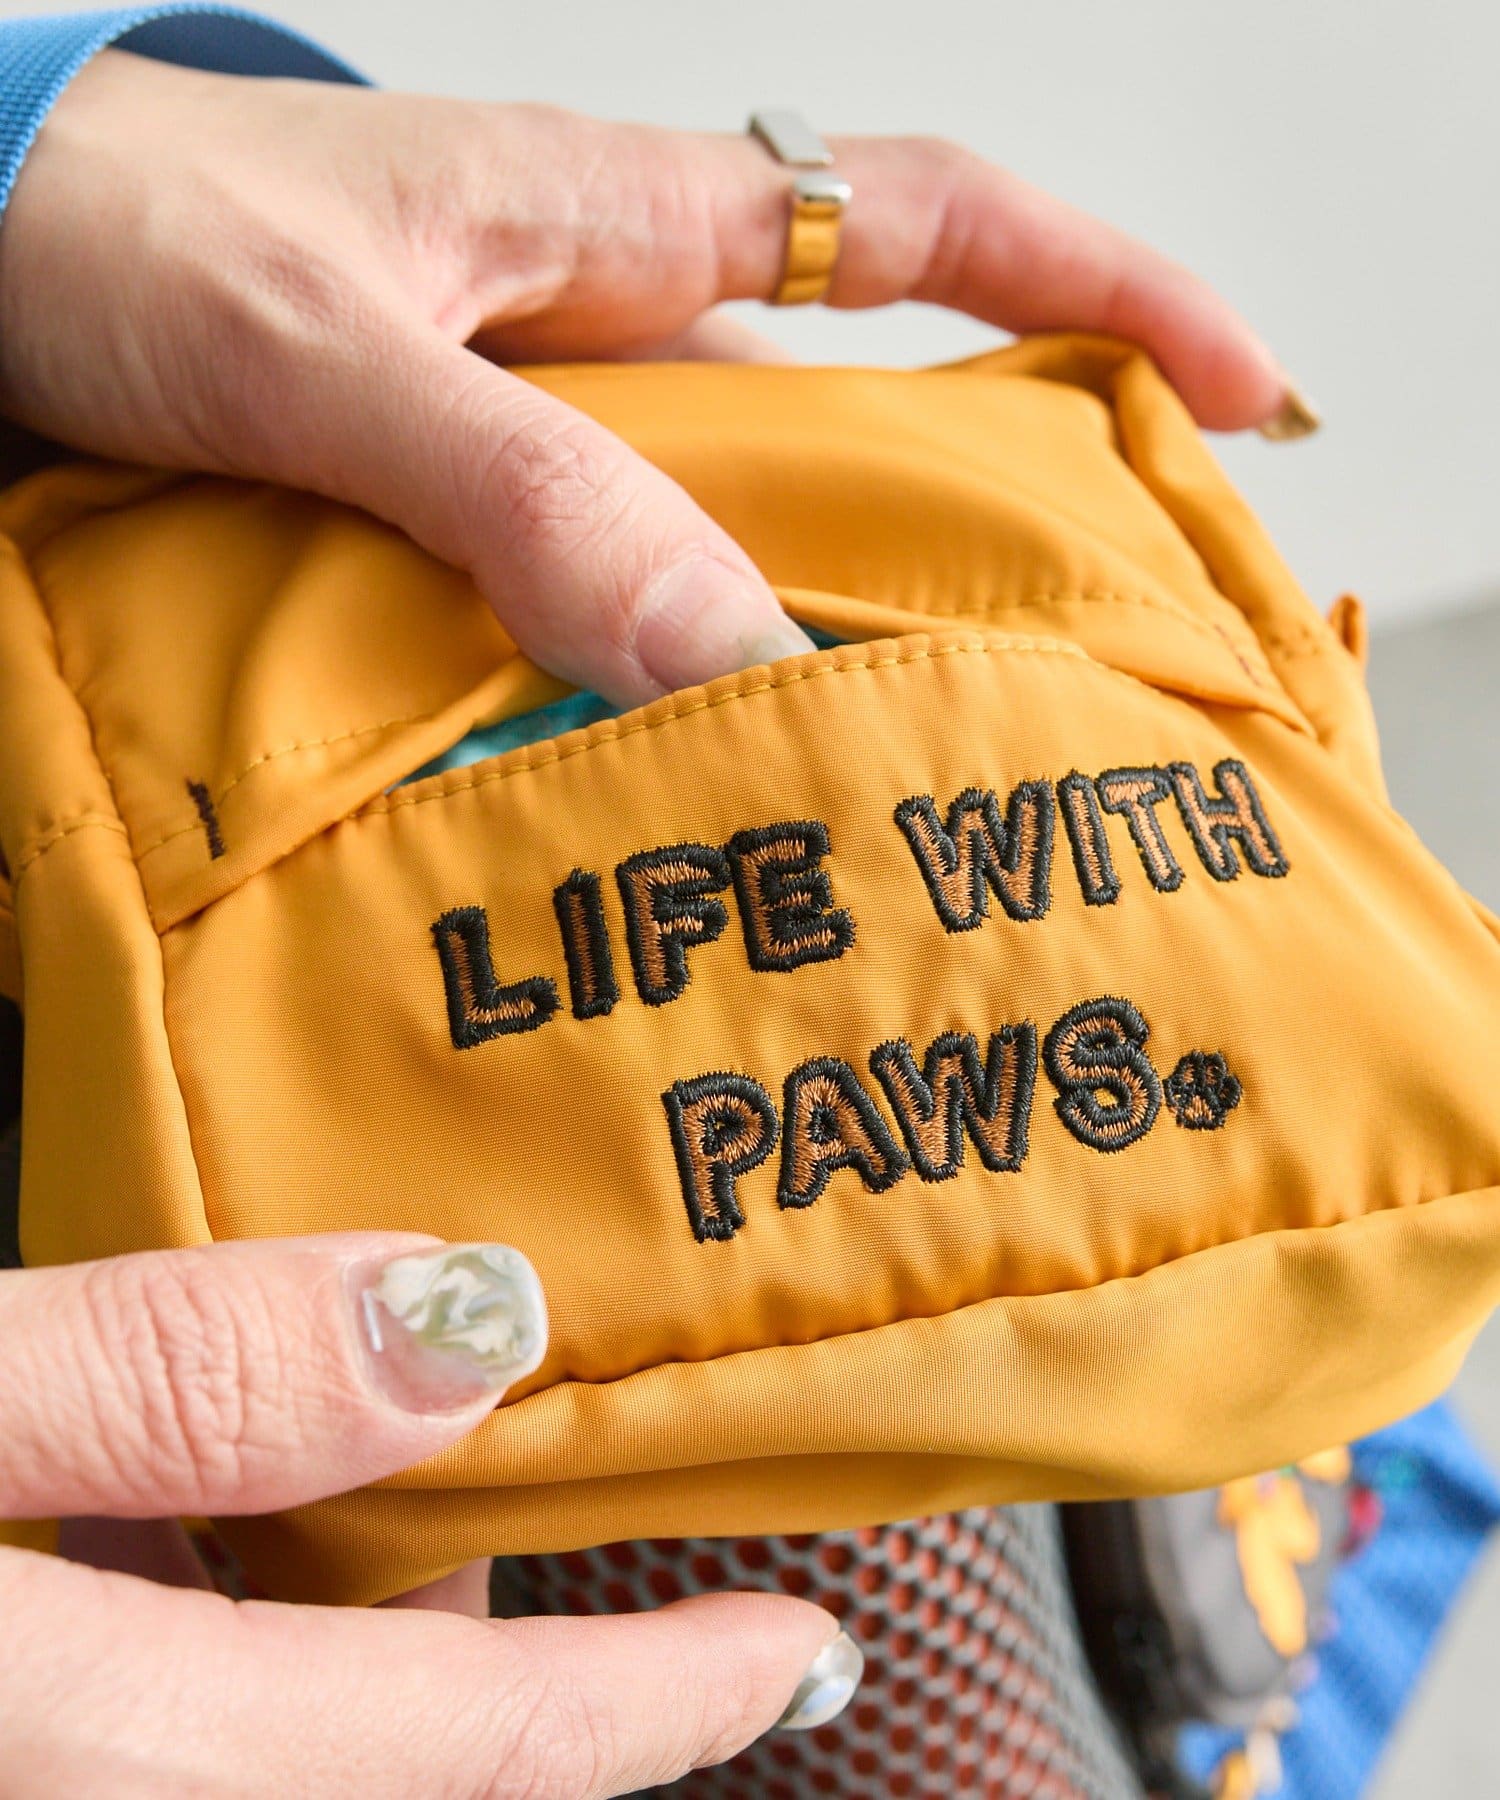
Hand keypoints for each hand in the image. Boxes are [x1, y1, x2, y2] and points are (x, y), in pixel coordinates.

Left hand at [0, 50, 1299, 707]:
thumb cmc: (111, 228)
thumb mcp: (329, 355)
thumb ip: (522, 492)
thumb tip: (726, 653)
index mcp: (624, 224)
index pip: (928, 222)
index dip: (1106, 291)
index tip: (1238, 391)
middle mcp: (606, 325)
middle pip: (868, 408)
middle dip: (998, 509)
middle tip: (1092, 664)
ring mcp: (541, 422)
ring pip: (741, 523)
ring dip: (821, 627)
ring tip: (902, 770)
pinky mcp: (468, 504)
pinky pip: (611, 594)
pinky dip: (660, 675)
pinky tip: (671, 770)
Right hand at [0, 1236, 855, 1794]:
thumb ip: (173, 1375)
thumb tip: (456, 1324)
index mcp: (105, 1759)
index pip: (484, 1751)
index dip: (671, 1697)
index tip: (801, 1647)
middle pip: (381, 1739)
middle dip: (464, 1607)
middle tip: (492, 1438)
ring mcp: (39, 1783)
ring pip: (259, 1720)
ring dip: (313, 1596)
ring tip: (311, 1422)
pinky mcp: (1, 1736)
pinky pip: (142, 1710)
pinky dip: (185, 1608)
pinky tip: (129, 1481)